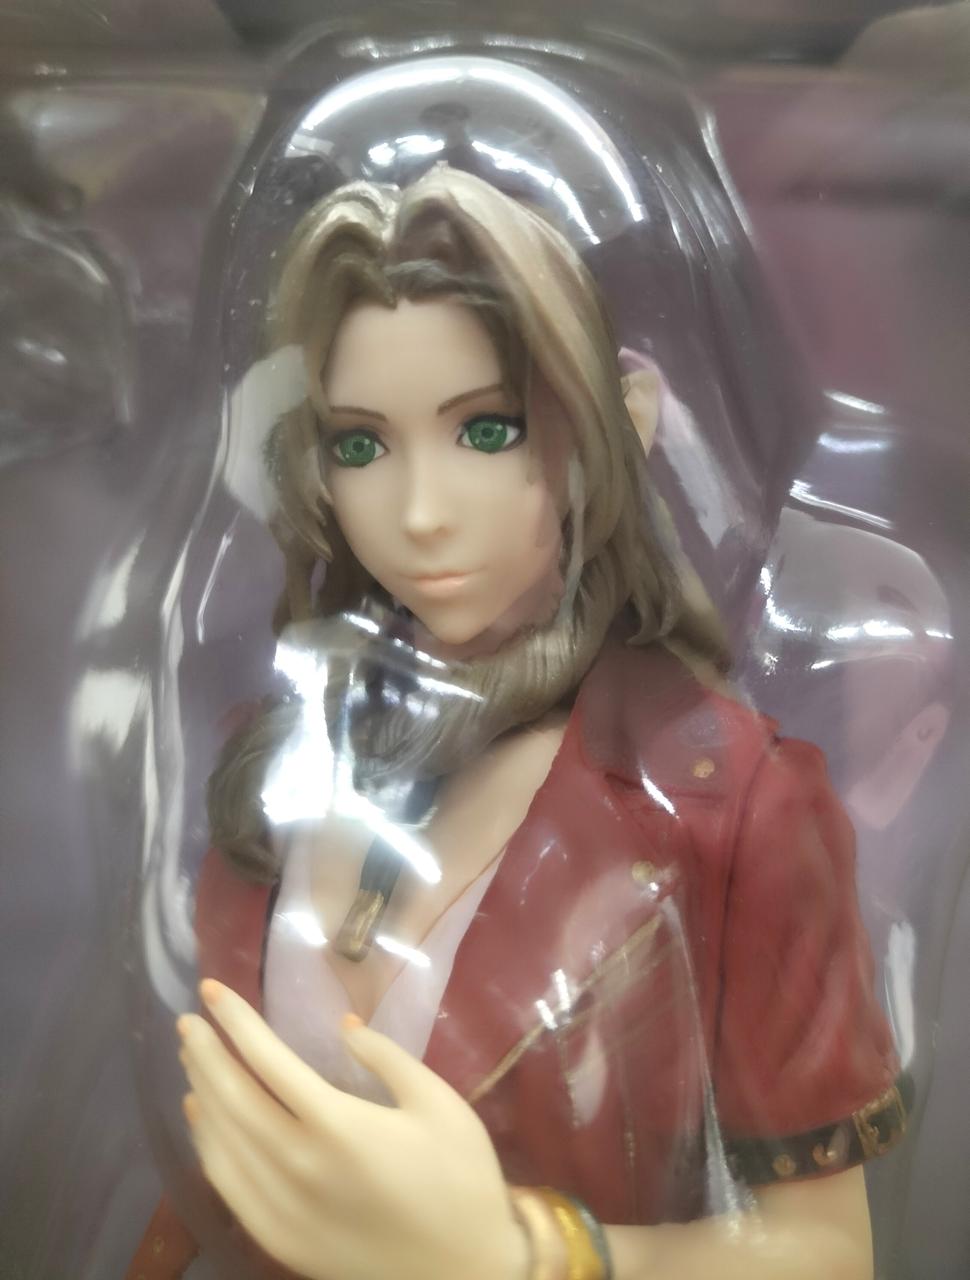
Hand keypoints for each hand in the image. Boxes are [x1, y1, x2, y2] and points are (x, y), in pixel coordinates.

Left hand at [177, 980, 529, 1279]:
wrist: (465, 1271)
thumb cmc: (461, 1178)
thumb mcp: (439, 1103)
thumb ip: (387, 1057)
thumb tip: (343, 1025)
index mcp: (339, 1126)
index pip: (267, 1062)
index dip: (235, 1023)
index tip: (213, 991)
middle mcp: (298, 1166)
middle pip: (233, 1099)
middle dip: (205, 1053)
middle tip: (188, 1019)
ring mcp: (283, 1209)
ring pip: (222, 1142)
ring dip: (201, 1093)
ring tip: (191, 1058)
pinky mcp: (280, 1240)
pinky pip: (228, 1187)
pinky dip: (207, 1147)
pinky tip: (204, 1121)